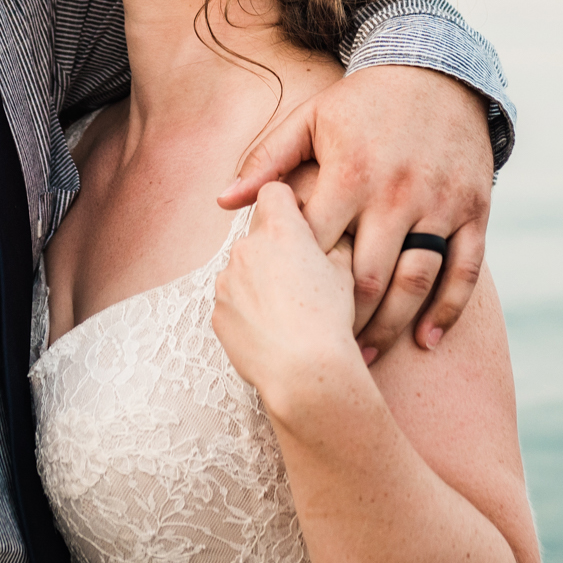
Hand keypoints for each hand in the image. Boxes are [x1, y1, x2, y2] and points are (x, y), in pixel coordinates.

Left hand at [212, 184, 365, 408]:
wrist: (304, 371)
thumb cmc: (330, 319)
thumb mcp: (345, 271)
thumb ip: (331, 242)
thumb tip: (327, 233)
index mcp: (280, 230)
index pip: (273, 191)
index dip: (287, 204)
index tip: (298, 222)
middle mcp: (247, 247)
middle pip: (258, 234)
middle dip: (275, 249)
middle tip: (301, 277)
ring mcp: (227, 280)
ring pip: (243, 269)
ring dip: (260, 280)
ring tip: (287, 310)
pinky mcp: (217, 311)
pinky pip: (233, 300)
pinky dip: (248, 309)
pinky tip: (271, 329)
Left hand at [219, 65, 492, 359]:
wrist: (437, 69)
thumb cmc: (362, 102)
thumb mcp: (310, 121)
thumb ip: (267, 162)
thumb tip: (224, 201)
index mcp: (350, 174)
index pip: (316, 247)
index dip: (297, 288)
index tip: (282, 318)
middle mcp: (395, 193)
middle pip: (364, 278)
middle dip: (341, 323)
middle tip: (322, 356)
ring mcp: (439, 204)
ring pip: (414, 281)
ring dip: (390, 327)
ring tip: (367, 358)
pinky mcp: (474, 209)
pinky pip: (464, 270)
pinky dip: (447, 310)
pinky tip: (426, 340)